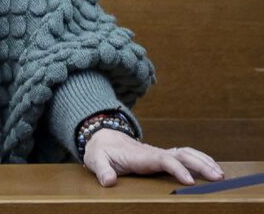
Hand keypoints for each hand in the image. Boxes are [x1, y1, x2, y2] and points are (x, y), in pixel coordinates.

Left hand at [83, 129, 224, 187]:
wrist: (102, 137)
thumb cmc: (100, 150)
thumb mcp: (96, 160)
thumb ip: (102, 170)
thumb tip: (108, 181)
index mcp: (140, 156)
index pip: (163, 160)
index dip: (177, 169)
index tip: (190, 181)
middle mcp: (153, 153)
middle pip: (181, 155)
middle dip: (200, 165)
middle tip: (218, 177)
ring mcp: (159, 153)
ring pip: (186, 153)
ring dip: (204, 161)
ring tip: (221, 174)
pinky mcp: (162, 157)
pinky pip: (184, 156)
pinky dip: (200, 159)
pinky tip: (212, 167)